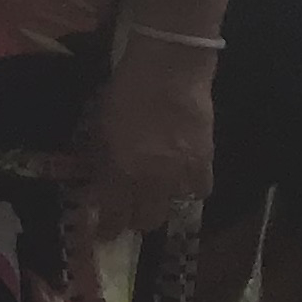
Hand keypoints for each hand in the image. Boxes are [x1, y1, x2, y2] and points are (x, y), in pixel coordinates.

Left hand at [90, 43, 215, 236]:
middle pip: (145, 221)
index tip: (104, 233)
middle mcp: (151, 179)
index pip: (114, 214)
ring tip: (155, 193)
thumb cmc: (126, 90)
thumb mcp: (100, 125)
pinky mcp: (205, 161)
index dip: (108, 228)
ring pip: (172, 209)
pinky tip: (183, 181)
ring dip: (161, 204)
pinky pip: (200, 191)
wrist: (169, 68)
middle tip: (129, 213)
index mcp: (121, 169)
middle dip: (135, 221)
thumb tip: (96, 181)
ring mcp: (181, 173)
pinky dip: (190, 189)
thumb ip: (100, 158)